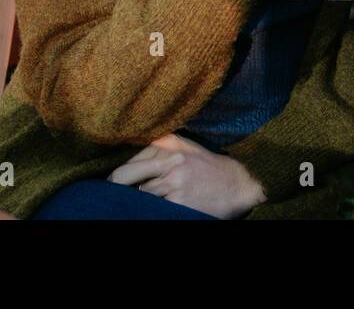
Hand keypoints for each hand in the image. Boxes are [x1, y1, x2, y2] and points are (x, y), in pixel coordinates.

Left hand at [107, 133, 265, 218]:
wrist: (242, 184)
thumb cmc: (213, 168)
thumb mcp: (189, 149)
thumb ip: (162, 150)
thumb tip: (131, 164)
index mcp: (170, 143)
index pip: (130, 160)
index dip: (120, 175)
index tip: (116, 183)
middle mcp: (170, 158)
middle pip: (125, 175)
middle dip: (115, 187)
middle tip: (112, 195)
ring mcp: (174, 180)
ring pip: (138, 193)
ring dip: (138, 201)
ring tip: (140, 203)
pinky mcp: (178, 200)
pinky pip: (153, 207)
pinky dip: (151, 210)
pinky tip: (158, 208)